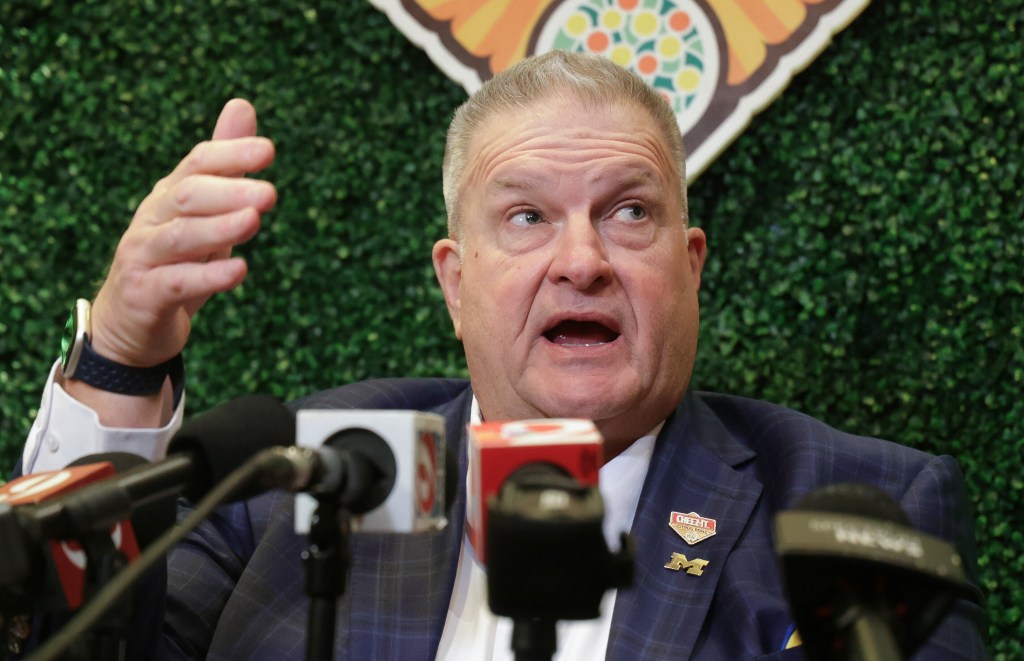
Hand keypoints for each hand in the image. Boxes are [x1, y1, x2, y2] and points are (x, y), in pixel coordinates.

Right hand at [89, 99, 275, 366]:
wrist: (130, 326)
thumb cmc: (174, 262)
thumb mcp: (204, 213)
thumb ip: (224, 165)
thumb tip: (242, 105)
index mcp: (169, 196)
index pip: (197, 164)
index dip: (229, 154)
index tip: (267, 150)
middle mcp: (152, 220)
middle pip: (187, 195)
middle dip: (229, 191)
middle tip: (270, 194)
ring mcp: (143, 257)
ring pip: (179, 237)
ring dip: (219, 227)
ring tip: (255, 221)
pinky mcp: (144, 295)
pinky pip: (175, 283)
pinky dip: (207, 277)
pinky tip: (239, 270)